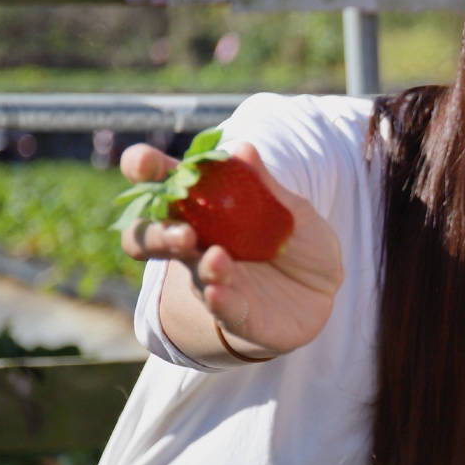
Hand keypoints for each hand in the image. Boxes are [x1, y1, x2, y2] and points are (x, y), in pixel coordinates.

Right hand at [118, 141, 342, 354]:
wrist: (322, 294)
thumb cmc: (297, 244)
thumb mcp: (292, 211)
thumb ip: (266, 186)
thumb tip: (242, 149)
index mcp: (204, 210)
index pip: (165, 187)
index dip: (145, 173)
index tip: (142, 162)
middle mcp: (197, 247)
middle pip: (152, 238)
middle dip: (157, 233)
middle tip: (182, 231)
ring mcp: (212, 281)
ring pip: (189, 273)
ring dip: (199, 265)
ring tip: (216, 257)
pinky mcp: (236, 314)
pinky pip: (221, 308)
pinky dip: (218, 299)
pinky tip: (219, 291)